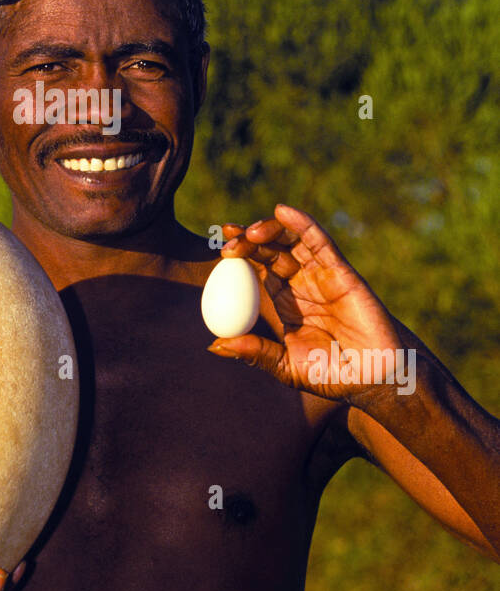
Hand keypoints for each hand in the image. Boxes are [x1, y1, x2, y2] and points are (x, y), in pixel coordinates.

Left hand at [208, 203, 404, 400]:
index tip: (220, 249)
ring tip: (251, 232)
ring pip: (293, 241)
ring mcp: (322, 275)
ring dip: (271, 229)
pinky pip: (321, 243)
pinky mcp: (342, 272)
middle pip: (272, 249)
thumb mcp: (287, 367)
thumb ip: (256, 353)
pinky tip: (284, 211)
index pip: (258, 269)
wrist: (375, 379)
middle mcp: (302, 283)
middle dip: (249, 238)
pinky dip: (303, 225)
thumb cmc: (334, 376)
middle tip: (228, 235)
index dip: (240, 255)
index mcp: (286, 302)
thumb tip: (214, 345)